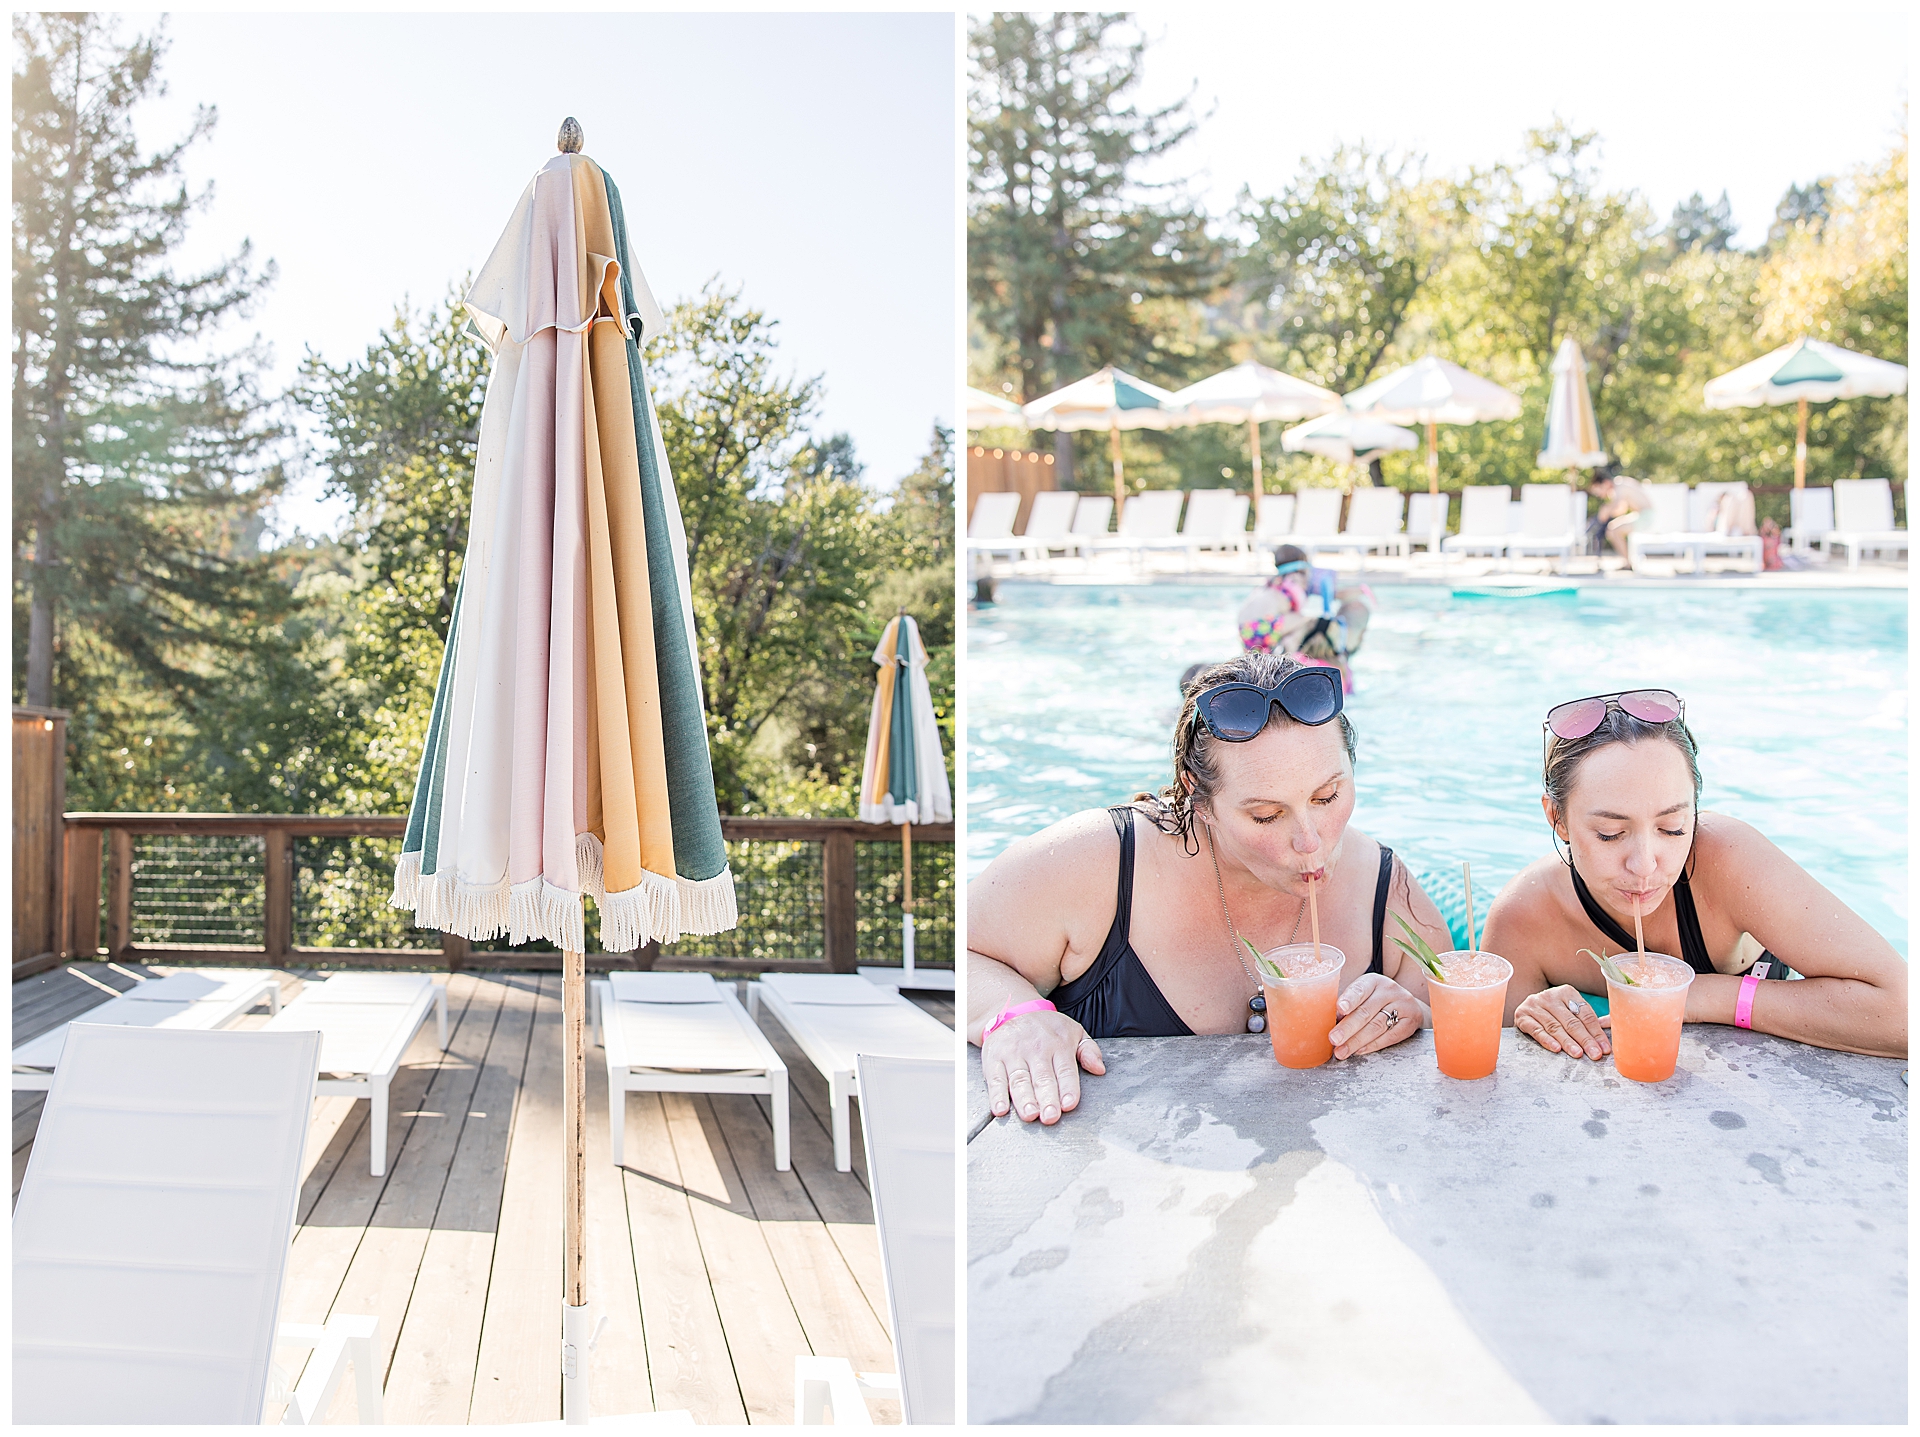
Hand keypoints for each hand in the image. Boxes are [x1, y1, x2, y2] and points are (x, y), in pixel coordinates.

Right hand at [982, 1009, 1105, 1124]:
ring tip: (1030, 1115)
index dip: (1068, 1088)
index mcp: (1059, 1044)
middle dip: (1047, 1098)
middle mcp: (1035, 1048)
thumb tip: (1100, 1069)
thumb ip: (1089, 1051)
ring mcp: (1013, 1053)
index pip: (1065, 1070)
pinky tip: (1001, 1109)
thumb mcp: (1074, 1032)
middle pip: (1042, 1078)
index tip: (1069, 1104)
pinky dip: (996, 1095)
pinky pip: (995, 1078)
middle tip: (1050, 1116)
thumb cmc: (1048, 1029)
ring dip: (1024, 1099)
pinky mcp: (993, 1058)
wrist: (1012, 1010)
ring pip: (1019, 1080)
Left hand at [1329, 974, 1422, 1059]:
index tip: (1339, 1009)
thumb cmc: (1377, 1001)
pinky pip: (1390, 1037)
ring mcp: (1403, 1006)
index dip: (1349, 1000)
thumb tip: (1329, 1023)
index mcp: (1373, 981)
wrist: (1409, 1006)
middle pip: (1366, 1011)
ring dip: (1356, 1041)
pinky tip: (1359, 1051)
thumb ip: (1349, 1006)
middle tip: (1334, 1039)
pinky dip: (1373, 1045)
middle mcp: (1389, 991)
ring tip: (1341, 1051)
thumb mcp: (1364, 995)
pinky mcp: (1410, 1022)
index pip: (1360, 989)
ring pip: (1377, 1026)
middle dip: (1348, 1028)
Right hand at [1514, 984, 1611, 1059]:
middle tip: (1595, 1054)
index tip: (1605, 1048)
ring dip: (1568, 1042)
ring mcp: (1534, 1005)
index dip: (1596, 1032)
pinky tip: (1556, 1048)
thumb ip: (1588, 1020)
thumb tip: (1613, 1032)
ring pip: (1555, 1027)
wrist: (1526, 1009)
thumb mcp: (1571, 1011)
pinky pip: (1536, 1030)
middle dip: (1585, 1040)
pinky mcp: (1522, 1016)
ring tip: (1578, 1054)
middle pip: (1571, 1021)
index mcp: (1567, 992)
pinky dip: (1546, 1040)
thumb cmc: (1555, 1013)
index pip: (1585, 1015)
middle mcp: (1549, 996)